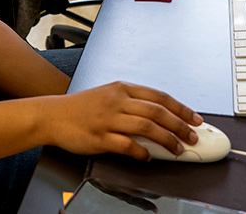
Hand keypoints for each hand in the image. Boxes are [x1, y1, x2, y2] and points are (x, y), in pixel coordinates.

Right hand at [43, 81, 202, 159]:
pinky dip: (141, 152)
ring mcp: (108, 119)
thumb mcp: (108, 96)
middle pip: (157, 111)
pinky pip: (127, 145)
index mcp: (122, 88)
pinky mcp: (99, 137)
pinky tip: (147, 157)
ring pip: (146, 127)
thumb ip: (132, 104)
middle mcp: (117, 101)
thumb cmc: (80, 108)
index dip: (180, 108)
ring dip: (166, 140)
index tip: (194, 119)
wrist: (51, 115)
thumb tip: (159, 119)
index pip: (159, 96)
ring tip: (176, 150)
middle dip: (180, 125)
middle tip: (192, 137)